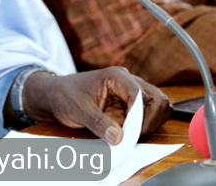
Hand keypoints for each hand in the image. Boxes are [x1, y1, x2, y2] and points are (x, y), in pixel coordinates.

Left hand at [19, 67, 169, 142]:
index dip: (142, 115)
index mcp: (117, 77)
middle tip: (136, 135)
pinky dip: (146, 125)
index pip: (141, 94)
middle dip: (151, 119)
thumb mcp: (79, 110)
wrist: (57, 95)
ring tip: (134, 135)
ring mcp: (132, 93)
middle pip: (157, 98)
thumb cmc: (66, 96)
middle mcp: (129, 81)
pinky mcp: (131, 105)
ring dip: (152, 122)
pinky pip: (150, 114)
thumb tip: (118, 138)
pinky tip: (132, 133)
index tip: (134, 133)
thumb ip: (98, 123)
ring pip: (158, 106)